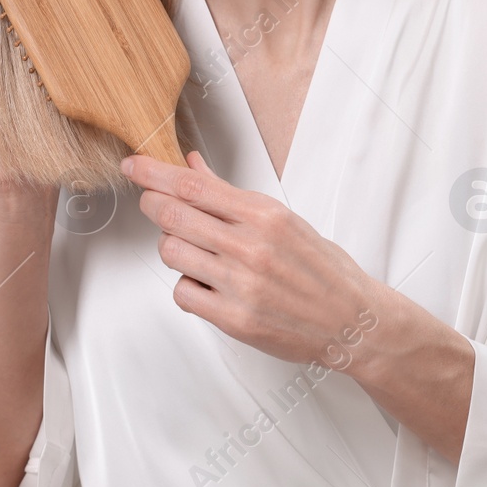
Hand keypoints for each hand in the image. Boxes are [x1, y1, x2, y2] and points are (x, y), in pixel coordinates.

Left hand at [121, 151, 381, 369]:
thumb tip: (193, 165)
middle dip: (152, 204)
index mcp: (264, 215)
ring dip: (173, 248)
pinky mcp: (235, 319)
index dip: (154, 173)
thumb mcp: (283, 220)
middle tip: (151, 203)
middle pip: (173, 215)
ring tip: (196, 252)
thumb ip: (232, 195)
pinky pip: (183, 293)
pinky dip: (187, 286)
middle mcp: (250, 246)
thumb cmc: (322, 270)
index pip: (193, 186)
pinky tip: (207, 284)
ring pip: (171, 253)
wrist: (353, 321)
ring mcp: (241, 284)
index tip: (133, 166)